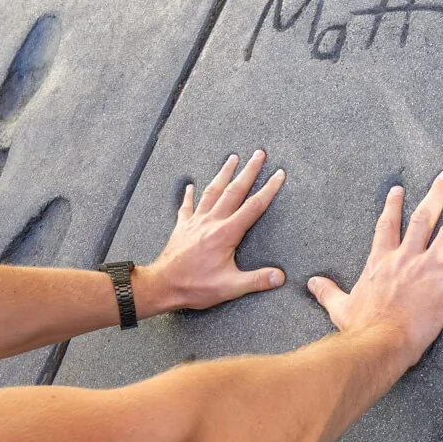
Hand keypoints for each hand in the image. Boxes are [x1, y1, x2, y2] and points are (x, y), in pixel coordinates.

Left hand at [144, 151, 286, 310]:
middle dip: (249, 171)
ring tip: (232, 158)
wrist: (162, 285)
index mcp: (226, 234)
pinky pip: (187, 206)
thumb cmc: (195, 286)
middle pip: (234, 191)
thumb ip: (257, 280)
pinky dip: (189, 195)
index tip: (279, 174)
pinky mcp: (182, 227)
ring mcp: (195, 222)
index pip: (253, 207)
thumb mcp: (230, 287)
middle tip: (258, 154)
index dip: (269, 189)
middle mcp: (211, 222)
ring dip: (223, 173)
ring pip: (212, 191)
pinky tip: (190, 185)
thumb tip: (280, 276)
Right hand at [307, 171, 442, 363]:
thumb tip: (312, 283)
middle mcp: (407, 257)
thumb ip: (327, 292)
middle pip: (424, 218)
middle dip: (437, 194)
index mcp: (381, 261)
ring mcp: (429, 268)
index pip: (388, 226)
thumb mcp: (339, 307)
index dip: (393, 206)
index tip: (399, 190)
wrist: (379, 342)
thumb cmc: (360, 328)